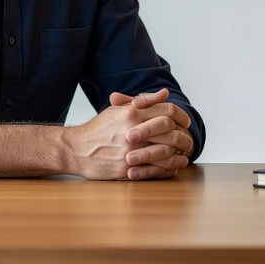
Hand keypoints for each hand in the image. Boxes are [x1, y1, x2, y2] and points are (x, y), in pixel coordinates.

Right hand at [61, 89, 188, 180]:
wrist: (76, 150)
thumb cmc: (98, 129)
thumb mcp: (118, 110)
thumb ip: (143, 101)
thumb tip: (165, 93)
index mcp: (132, 114)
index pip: (166, 111)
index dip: (181, 116)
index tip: (186, 121)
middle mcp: (133, 131)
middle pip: (170, 132)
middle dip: (184, 136)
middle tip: (188, 139)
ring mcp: (130, 152)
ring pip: (166, 152)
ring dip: (179, 153)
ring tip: (184, 153)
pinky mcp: (127, 169)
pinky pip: (155, 170)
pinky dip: (169, 169)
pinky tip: (174, 167)